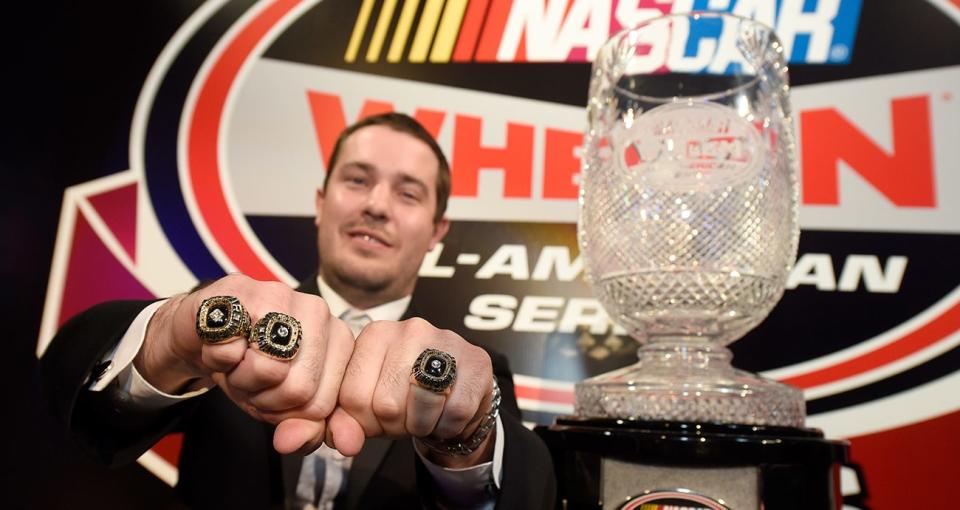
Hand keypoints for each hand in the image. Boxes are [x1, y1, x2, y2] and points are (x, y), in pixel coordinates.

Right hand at [134, 273, 354, 453]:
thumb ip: (311, 430)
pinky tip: (221, 342)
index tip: (272, 394)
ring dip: (239, 378)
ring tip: (237, 360)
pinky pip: (231, 349)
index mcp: (340, 341)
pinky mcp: (241, 290)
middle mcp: (320, 312)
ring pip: (268, 369)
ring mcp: (283, 295)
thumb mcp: (283, 408)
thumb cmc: (250, 368)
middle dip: (262, 396)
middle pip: (298, 389)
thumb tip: (328, 442)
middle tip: (250, 376)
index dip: (285, 414)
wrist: (203, 334)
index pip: (322, 405)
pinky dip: (216, 358)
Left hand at [326, 318, 496, 466]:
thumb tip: (345, 443)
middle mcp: (409, 329)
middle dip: (395, 425)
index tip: (378, 416)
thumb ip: (344, 423)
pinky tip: (448, 413)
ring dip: (422, 426)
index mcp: (375, 334)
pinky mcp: (477, 361)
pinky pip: (455, 412)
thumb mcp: (366, 407)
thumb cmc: (404, 396)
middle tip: (406, 416)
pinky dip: (449, 427)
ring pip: (420, 407)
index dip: (365, 422)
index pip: (353, 396)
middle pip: (386, 404)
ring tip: (426, 414)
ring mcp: (446, 341)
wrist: (455, 393)